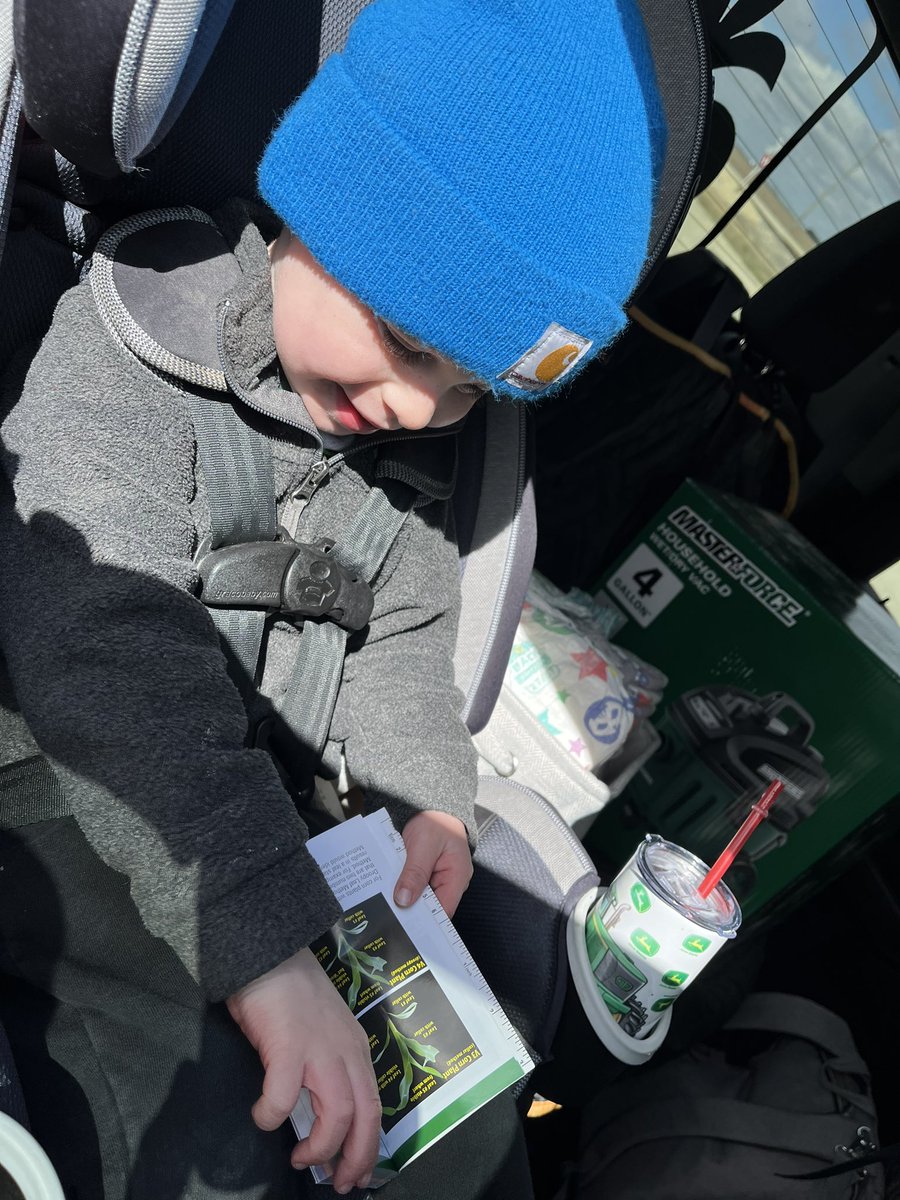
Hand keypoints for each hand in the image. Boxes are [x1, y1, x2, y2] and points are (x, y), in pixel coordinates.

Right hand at [226, 948, 381, 1193]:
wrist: (270, 953)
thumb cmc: (290, 994)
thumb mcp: (323, 1032)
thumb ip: (328, 1066)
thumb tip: (318, 1114)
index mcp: (355, 1049)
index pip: (374, 1106)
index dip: (369, 1145)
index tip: (358, 1172)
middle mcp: (346, 1051)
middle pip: (365, 1116)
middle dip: (356, 1158)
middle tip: (340, 1183)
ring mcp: (320, 1048)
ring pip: (337, 1114)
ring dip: (321, 1147)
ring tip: (302, 1159)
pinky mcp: (289, 1045)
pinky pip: (284, 1097)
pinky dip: (273, 1115)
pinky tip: (263, 1116)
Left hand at [393, 810, 472, 916]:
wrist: (428, 802)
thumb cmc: (434, 819)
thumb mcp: (424, 844)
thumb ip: (415, 872)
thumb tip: (404, 901)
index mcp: (457, 876)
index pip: (444, 911)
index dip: (426, 922)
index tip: (405, 928)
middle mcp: (450, 881)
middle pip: (430, 906)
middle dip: (410, 910)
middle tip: (388, 917)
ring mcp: (437, 877)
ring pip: (419, 897)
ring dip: (403, 898)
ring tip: (383, 905)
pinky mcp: (424, 872)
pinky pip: (413, 885)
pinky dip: (401, 887)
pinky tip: (386, 890)